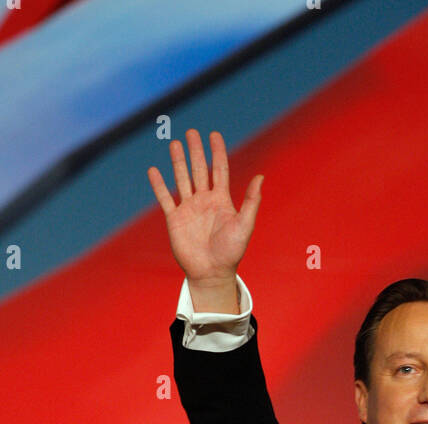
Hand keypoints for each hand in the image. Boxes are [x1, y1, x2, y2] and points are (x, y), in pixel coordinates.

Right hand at [147, 129, 262, 303]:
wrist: (212, 273)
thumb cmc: (231, 252)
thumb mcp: (245, 225)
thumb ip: (252, 201)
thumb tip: (261, 176)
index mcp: (221, 201)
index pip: (219, 170)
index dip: (217, 152)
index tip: (214, 135)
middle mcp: (204, 201)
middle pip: (199, 170)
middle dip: (196, 151)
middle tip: (191, 132)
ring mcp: (188, 209)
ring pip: (182, 179)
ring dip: (178, 162)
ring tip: (175, 143)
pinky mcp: (174, 219)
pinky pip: (165, 198)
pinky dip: (159, 185)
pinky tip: (153, 171)